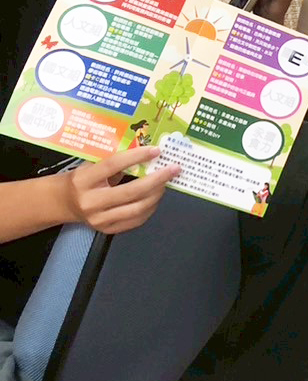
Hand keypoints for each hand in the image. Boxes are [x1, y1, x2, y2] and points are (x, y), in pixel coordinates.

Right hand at [63, 147, 178, 234]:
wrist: (62, 203)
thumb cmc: (81, 179)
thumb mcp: (90, 165)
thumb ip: (115, 161)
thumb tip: (146, 153)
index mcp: (83, 181)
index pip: (112, 166)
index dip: (136, 157)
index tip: (156, 150)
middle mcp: (91, 202)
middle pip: (131, 191)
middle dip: (157, 179)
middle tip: (174, 168)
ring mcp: (99, 220)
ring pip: (137, 208)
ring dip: (157, 194)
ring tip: (166, 182)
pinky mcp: (107, 230)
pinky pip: (136, 220)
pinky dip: (150, 207)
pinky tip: (156, 196)